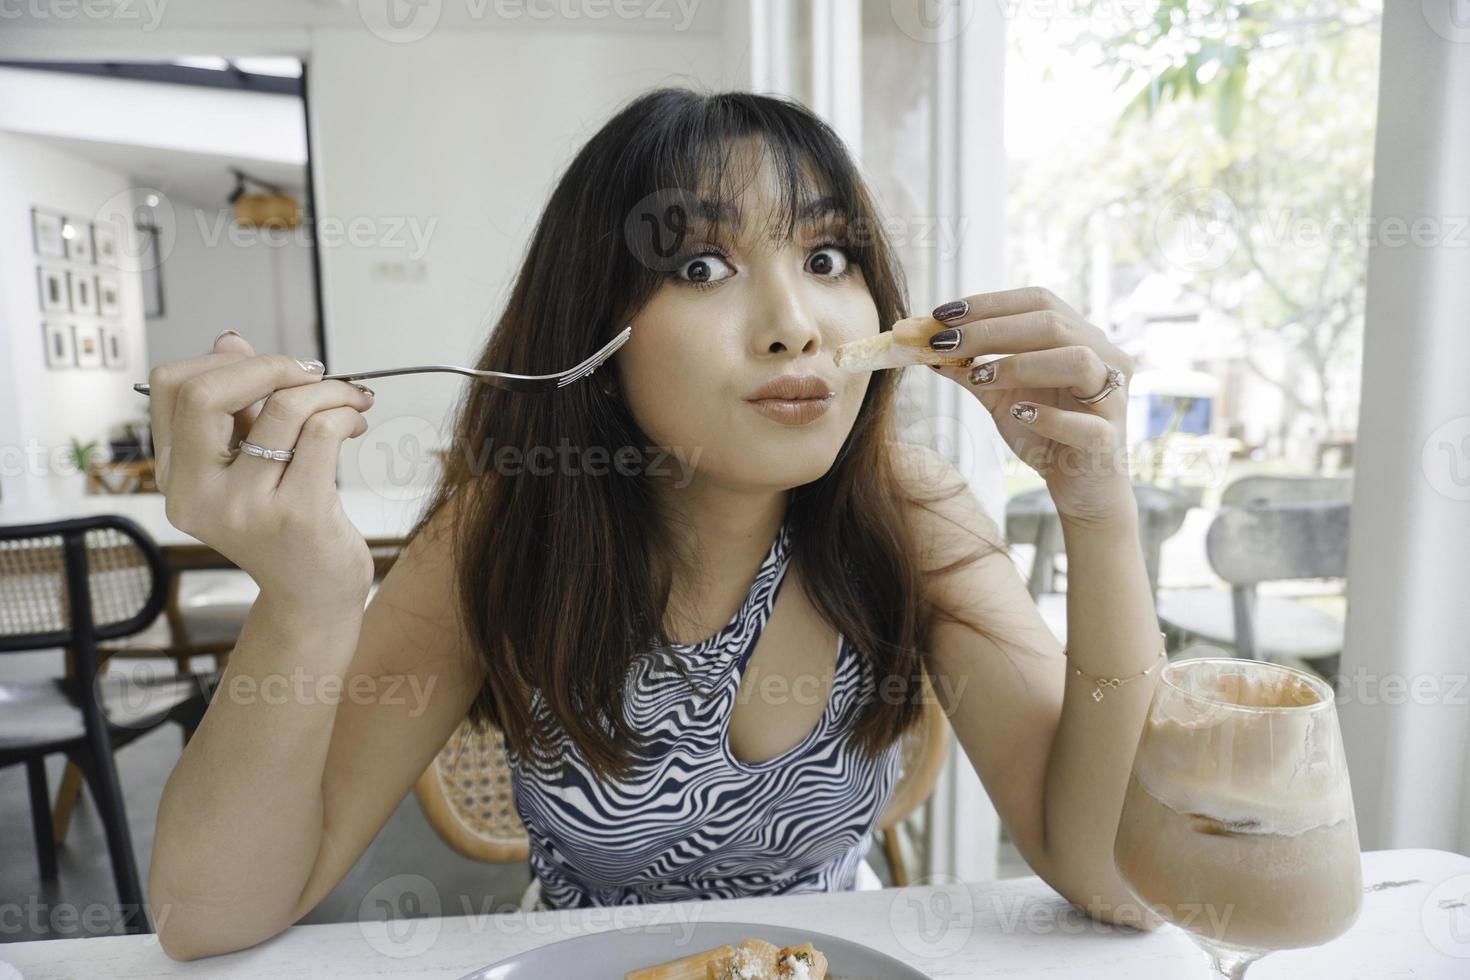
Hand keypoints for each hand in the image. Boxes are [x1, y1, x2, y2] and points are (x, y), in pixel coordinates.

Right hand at [147, 332, 377, 610]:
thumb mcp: (250, 463)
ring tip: (351, 400)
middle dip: (270, 366)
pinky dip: (345, 414)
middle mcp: (198, 495)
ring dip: (329, 390)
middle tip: (312, 374)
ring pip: (282, 407)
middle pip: (206, 393)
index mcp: (176, 477)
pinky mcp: (297, 515)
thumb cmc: (284, 524)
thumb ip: (236, 406)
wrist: (313, 596)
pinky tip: (355, 425)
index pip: (171, 388)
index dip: (225, 363)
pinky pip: (321, 433)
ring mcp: (245, 508)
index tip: (271, 369)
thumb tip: (229, 341)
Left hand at [907, 287, 1136, 527]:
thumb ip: (971, 371)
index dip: (990, 303)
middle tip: (944, 343)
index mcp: (1080, 338)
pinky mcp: (1108, 439)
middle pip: (1053, 324)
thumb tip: (926, 349)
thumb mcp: (1000, 398)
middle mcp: (1104, 358)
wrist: (1079, 488)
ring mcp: (1111, 398)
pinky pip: (1084, 422)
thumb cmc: (1045, 435)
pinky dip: (1048, 416)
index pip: (1038, 301)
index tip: (942, 313)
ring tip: (979, 378)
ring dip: (1020, 365)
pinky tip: (1018, 413)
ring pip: (1077, 360)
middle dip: (990, 330)